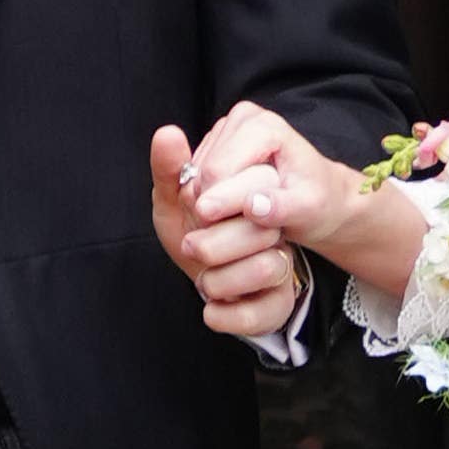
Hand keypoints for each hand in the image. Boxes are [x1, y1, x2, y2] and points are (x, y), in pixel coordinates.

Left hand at [149, 123, 300, 336]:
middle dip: (213, 243)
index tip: (192, 210)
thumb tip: (167, 132)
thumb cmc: (194, 232)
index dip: (211, 201)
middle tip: (191, 246)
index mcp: (255, 193)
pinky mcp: (279, 304)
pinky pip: (261, 312)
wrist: (208, 279)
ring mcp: (281, 265)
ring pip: (266, 267)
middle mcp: (275, 227)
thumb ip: (170, 169)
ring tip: (201, 279)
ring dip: (218, 281)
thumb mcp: (176, 200)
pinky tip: (209, 310)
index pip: (252, 185)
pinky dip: (226, 316)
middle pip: (262, 227)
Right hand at [184, 99, 368, 259]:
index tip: (241, 226)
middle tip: (245, 223)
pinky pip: (194, 179)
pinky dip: (208, 199)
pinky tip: (233, 209)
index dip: (223, 206)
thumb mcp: (309, 210)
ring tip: (243, 216)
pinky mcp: (216, 143)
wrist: (321, 194)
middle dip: (216, 206)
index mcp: (264, 126)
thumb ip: (281, 208)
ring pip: (194, 178)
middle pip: (202, 173)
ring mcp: (226, 128)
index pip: (218, 172)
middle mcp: (242, 118)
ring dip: (211, 204)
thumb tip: (253, 206)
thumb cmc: (317, 201)